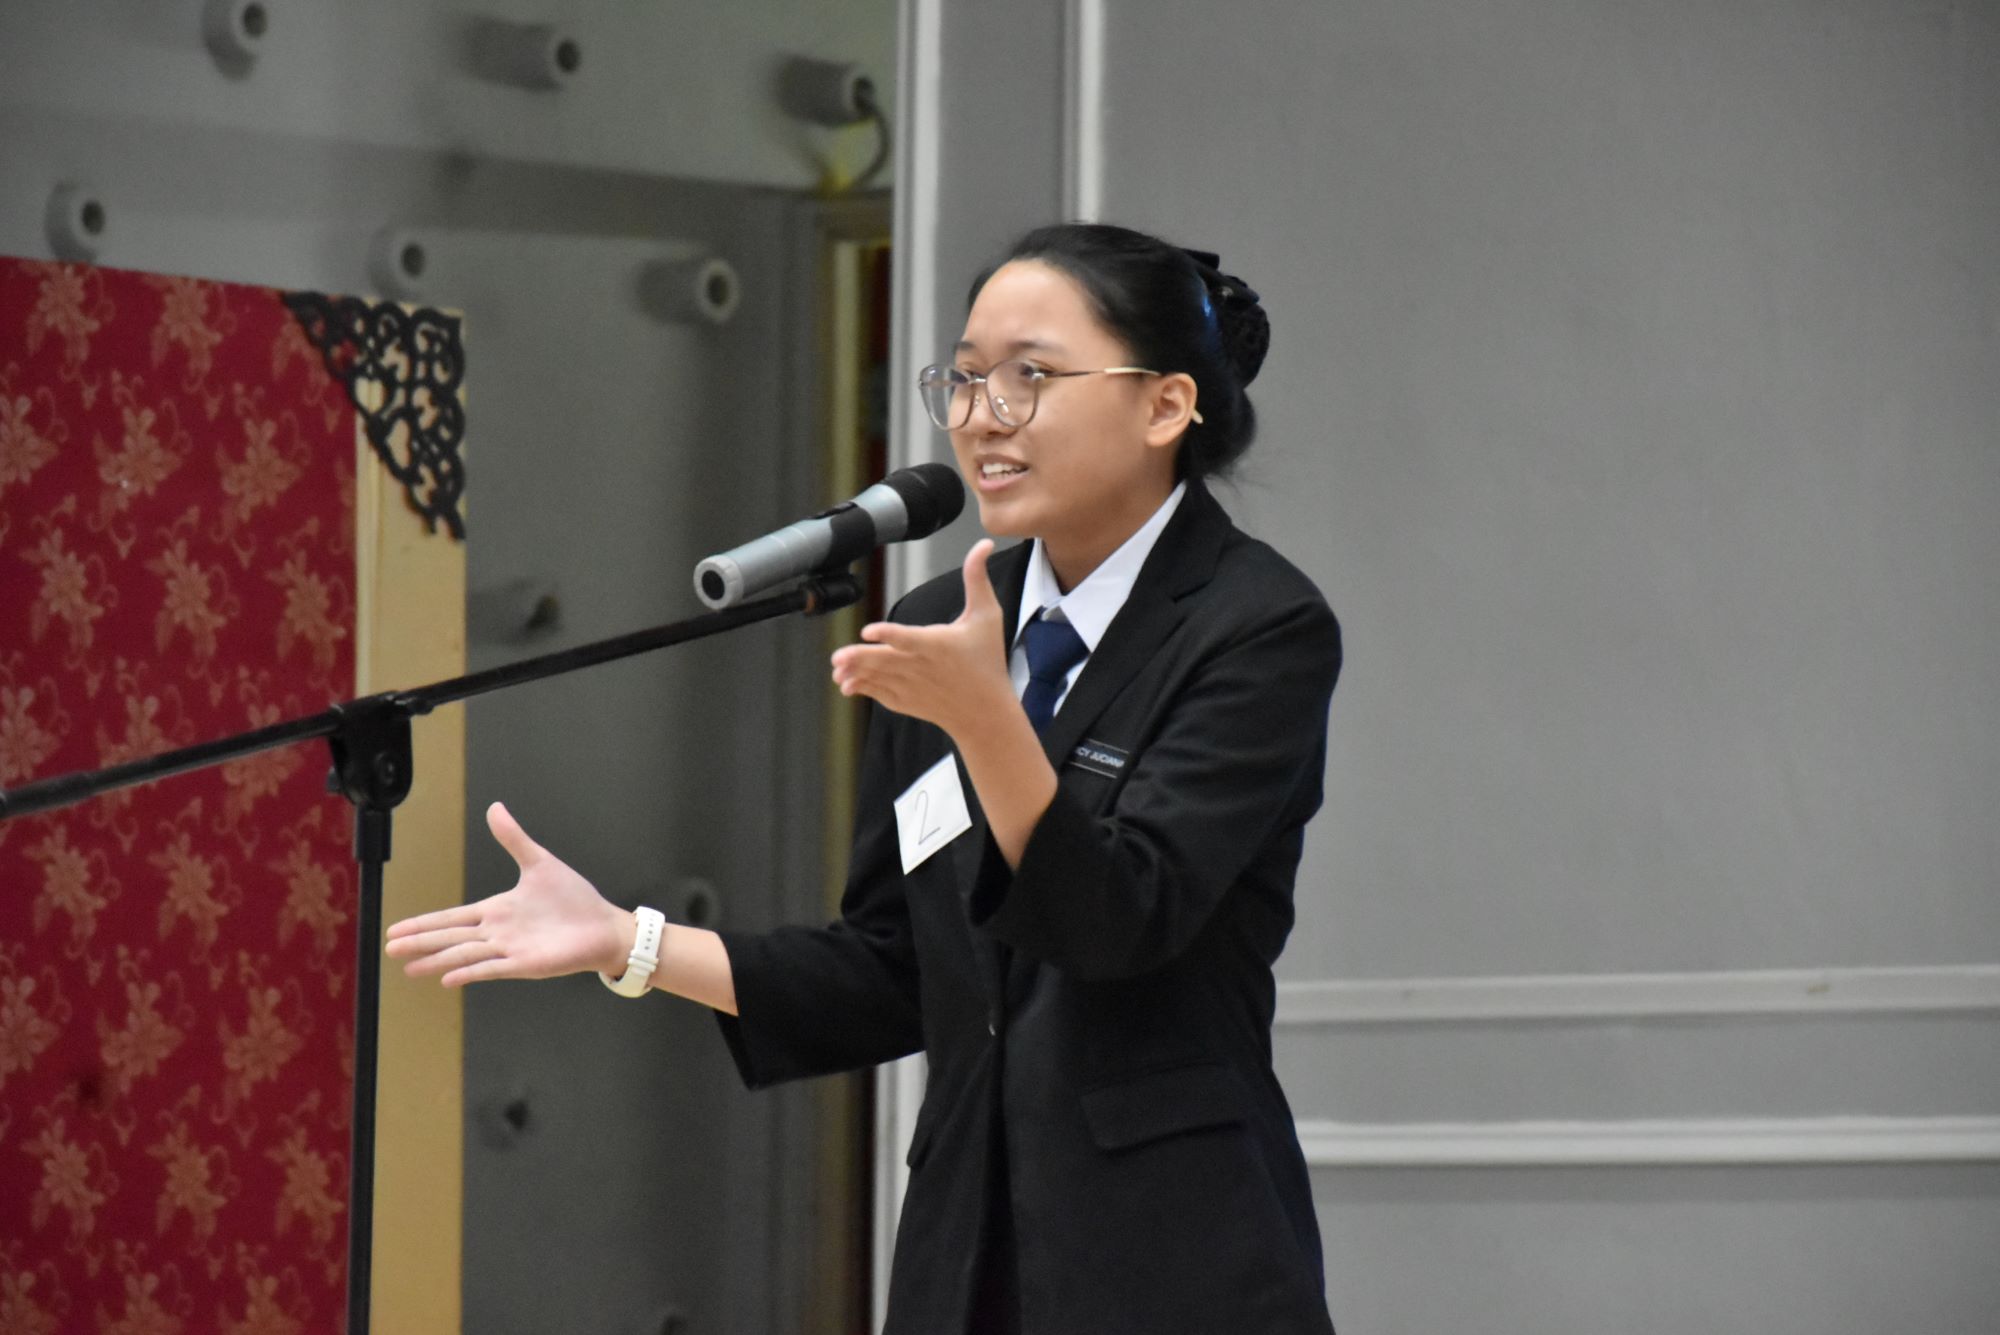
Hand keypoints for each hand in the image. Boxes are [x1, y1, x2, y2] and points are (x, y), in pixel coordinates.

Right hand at [384, 802, 634, 987]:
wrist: (603, 925)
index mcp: (497, 910)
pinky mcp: (526, 964)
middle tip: (388, 948)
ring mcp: (509, 950)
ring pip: (464, 954)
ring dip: (436, 960)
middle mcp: (497, 932)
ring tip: (408, 968)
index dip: (424, 922)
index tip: (396, 928)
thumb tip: (494, 807)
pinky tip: (447, 978)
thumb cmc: (574, 898)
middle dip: (419, 941)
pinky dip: (470, 972)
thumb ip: (513, 839)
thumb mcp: (539, 862)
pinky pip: (492, 969)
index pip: (452, 917)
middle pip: (450, 937)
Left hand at [829, 540, 1016, 738]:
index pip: (910, 638)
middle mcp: (922, 667)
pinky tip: (846, 681)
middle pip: (886, 661)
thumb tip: (983, 543)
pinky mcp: (906, 701)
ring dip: (855, 671)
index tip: (868, 631)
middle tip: (838, 656)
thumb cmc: (987, 660)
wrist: (985, 712)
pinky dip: (862, 687)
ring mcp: (912, 687)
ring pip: (878, 677)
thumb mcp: (988, 616)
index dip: (889, 634)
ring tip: (837, 666)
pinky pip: (879, 693)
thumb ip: (977, 578)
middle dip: (861, 659)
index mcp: (938, 645)